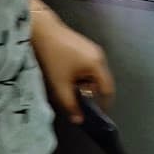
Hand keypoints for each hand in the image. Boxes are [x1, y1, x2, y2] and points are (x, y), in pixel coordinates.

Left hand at [29, 0, 114, 122]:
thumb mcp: (61, 86)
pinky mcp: (86, 46)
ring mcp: (93, 49)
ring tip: (67, 86)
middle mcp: (99, 56)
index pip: (108, 89)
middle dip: (89, 93)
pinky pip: (89, 66)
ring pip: (93, 74)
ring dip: (84, 84)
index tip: (97, 115)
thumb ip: (71, 105)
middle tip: (75, 99)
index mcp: (97, 65)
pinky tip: (67, 75)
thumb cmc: (55, 59)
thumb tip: (79, 120)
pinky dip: (81, 75)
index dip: (104, 103)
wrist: (45, 32)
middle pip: (101, 81)